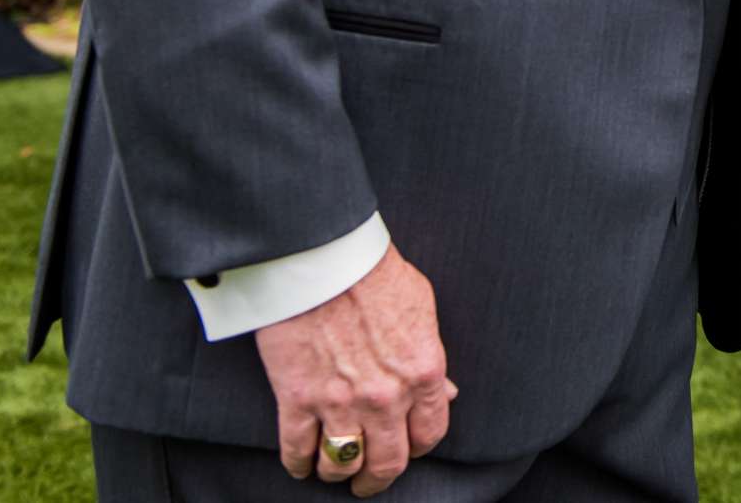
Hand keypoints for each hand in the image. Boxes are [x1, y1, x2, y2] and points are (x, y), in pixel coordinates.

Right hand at [254, 246, 454, 496]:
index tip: (409, 449)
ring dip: (339, 473)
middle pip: (387, 462)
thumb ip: (430, 357)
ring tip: (335, 470)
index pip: (429, 434)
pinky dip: (298, 464)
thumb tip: (443, 393)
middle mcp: (385, 397)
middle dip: (379, 479)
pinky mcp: (297, 399)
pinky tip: (302, 464)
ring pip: (342, 464)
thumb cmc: (376, 275)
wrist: (324, 260)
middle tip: (370, 483)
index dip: (419, 447)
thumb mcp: (422, 309)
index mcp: (422, 372)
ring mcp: (339, 403)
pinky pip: (297, 451)